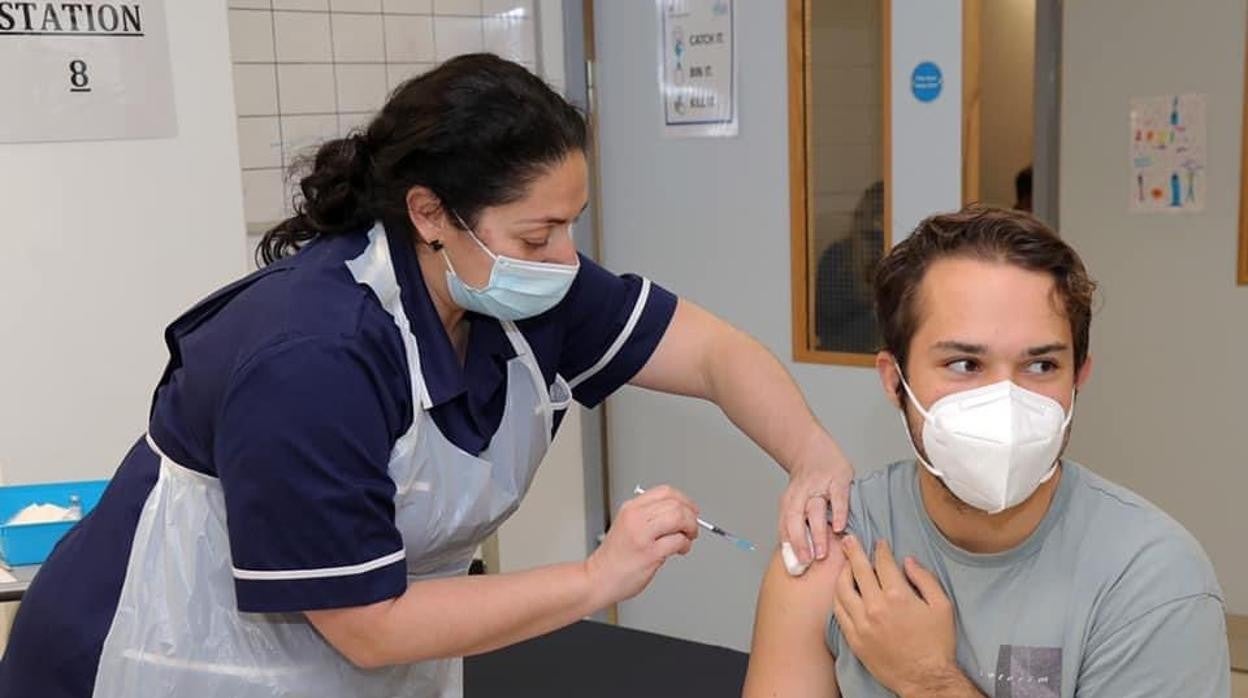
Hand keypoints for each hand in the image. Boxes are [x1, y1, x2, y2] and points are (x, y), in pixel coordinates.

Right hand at [585, 485, 699, 606]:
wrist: (599, 578)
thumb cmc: (615, 556)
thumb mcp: (627, 525)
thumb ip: (650, 516)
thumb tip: (680, 513)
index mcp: (630, 508)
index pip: (665, 492)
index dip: (683, 499)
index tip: (690, 509)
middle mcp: (636, 518)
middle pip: (675, 504)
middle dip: (691, 515)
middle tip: (692, 527)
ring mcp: (643, 535)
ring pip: (679, 518)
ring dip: (691, 528)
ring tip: (687, 538)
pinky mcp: (650, 554)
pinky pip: (678, 541)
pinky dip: (685, 544)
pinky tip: (681, 550)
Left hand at [781, 430, 853, 567]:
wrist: (813, 450)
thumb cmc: (807, 484)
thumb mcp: (797, 502)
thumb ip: (797, 525)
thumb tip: (795, 558)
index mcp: (790, 502)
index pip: (786, 526)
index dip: (789, 546)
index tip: (795, 566)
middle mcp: (801, 494)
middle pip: (797, 520)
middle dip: (801, 542)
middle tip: (808, 562)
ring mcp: (819, 485)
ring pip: (815, 511)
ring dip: (817, 532)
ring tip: (822, 553)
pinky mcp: (838, 478)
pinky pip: (838, 498)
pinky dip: (838, 512)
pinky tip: (839, 527)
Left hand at [833, 535, 964, 696]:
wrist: (925, 679)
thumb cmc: (937, 643)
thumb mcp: (942, 606)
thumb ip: (925, 579)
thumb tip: (908, 560)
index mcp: (897, 596)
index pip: (882, 563)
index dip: (880, 549)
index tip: (878, 543)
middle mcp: (874, 607)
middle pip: (858, 570)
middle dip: (853, 551)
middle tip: (848, 540)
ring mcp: (861, 623)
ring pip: (842, 590)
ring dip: (842, 573)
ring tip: (845, 565)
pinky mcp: (853, 638)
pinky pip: (838, 612)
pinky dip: (838, 598)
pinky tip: (842, 592)